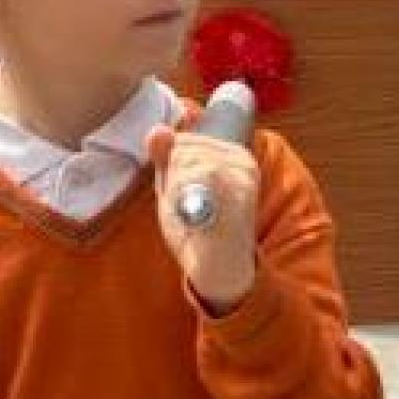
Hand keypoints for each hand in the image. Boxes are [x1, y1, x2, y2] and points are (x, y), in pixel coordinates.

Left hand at [147, 121, 258, 314]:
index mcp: (234, 154)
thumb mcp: (177, 188)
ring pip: (183, 158)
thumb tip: (157, 129)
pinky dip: (180, 199)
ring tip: (192, 214)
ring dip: (176, 190)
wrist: (220, 268)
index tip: (189, 197)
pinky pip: (189, 176)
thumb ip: (166, 157)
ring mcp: (240, 172)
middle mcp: (241, 158)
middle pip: (183, 146)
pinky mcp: (234, 188)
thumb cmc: (198, 228)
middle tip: (189, 209)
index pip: (185, 139)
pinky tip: (195, 216)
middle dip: (173, 178)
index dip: (174, 170)